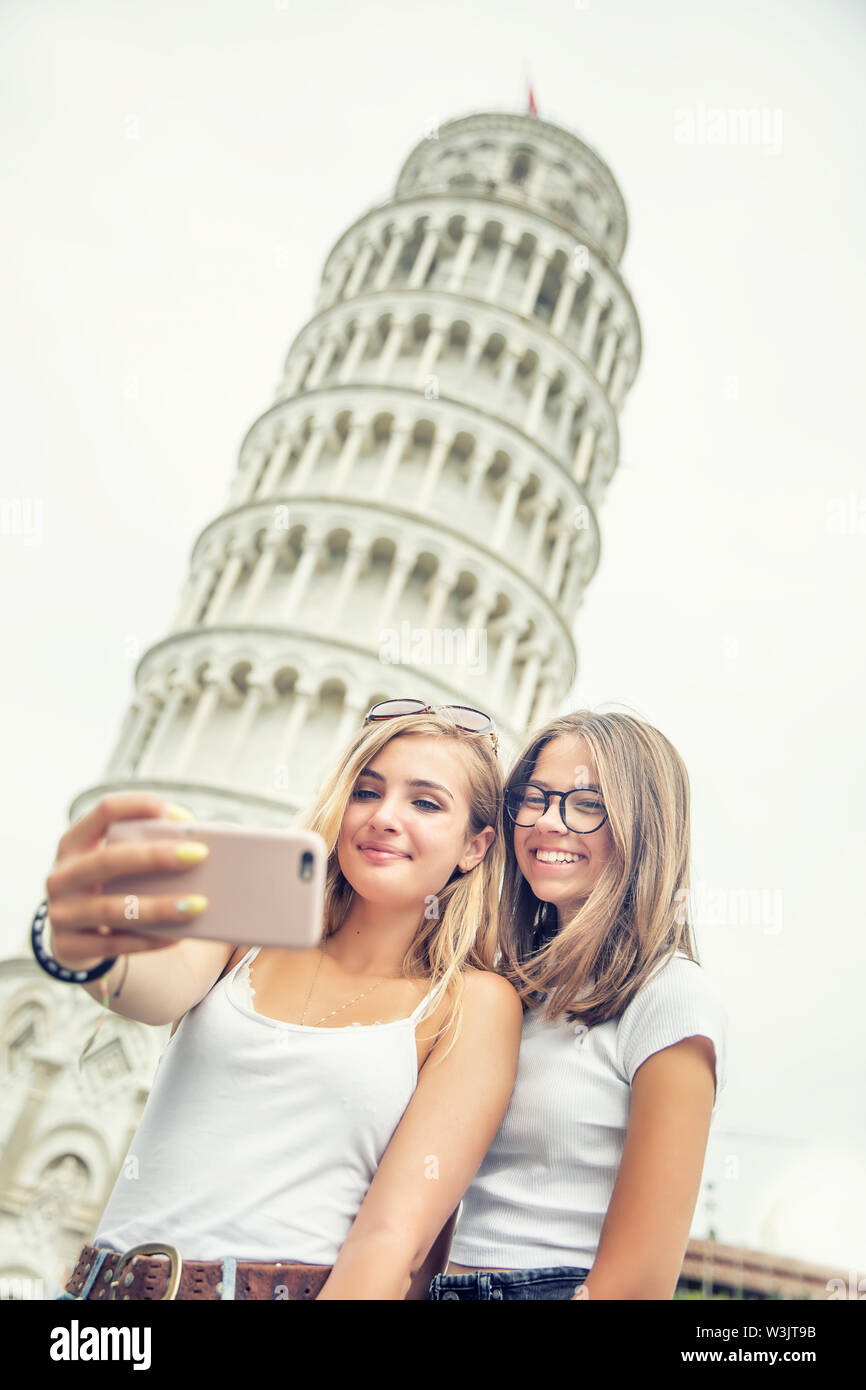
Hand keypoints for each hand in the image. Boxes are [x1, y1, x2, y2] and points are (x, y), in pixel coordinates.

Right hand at [45, 792, 203, 969]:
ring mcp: (60, 912)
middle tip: (199, 855)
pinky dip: (148, 940)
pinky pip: (113, 945)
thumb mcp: (116, 864)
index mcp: (75, 842)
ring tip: (198, 904)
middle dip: (154, 856)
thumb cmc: (110, 888)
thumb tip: (207, 844)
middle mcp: (62, 874)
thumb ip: (146, 849)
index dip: (144, 807)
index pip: (105, 810)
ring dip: (158, 907)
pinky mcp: (67, 947)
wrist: (71, 937)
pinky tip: (177, 937)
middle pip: (108, 859)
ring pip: (111, 909)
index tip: (183, 817)